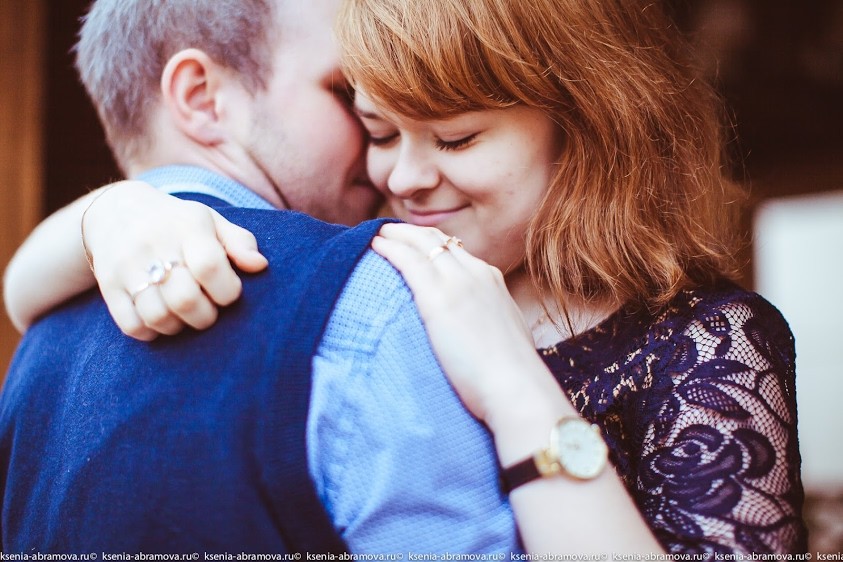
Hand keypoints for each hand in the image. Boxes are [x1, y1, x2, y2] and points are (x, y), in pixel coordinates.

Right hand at [82, 181, 267, 340]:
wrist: (116, 212)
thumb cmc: (178, 223)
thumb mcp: (211, 221)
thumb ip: (240, 243)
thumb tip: (260, 266)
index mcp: (187, 227)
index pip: (210, 266)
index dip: (226, 290)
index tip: (229, 293)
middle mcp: (153, 245)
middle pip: (184, 299)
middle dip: (206, 316)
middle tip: (209, 311)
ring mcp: (126, 267)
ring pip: (157, 317)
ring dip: (180, 327)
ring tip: (186, 316)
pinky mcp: (108, 286)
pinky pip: (131, 325)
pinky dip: (152, 332)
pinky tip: (162, 320)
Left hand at [371, 223, 552, 424]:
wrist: (515, 387)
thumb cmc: (509, 375)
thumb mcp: (503, 333)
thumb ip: (485, 320)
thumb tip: (472, 330)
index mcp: (492, 280)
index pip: (456, 250)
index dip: (432, 244)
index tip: (415, 245)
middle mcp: (476, 273)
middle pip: (438, 240)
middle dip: (411, 232)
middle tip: (390, 231)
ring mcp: (458, 283)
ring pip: (421, 243)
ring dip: (397, 235)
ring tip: (378, 235)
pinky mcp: (438, 298)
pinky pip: (408, 262)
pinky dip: (390, 249)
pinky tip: (375, 246)